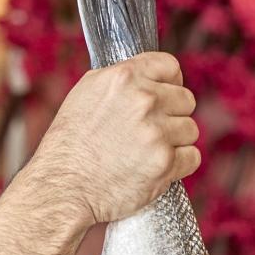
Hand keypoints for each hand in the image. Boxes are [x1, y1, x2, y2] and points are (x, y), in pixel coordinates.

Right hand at [32, 50, 199, 227]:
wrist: (62, 188)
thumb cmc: (69, 145)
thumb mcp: (86, 94)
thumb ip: (120, 80)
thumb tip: (146, 76)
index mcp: (124, 78)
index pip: (170, 66)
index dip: (168, 84)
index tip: (162, 98)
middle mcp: (143, 100)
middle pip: (186, 100)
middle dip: (171, 116)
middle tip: (149, 133)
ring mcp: (156, 132)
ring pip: (190, 130)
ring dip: (175, 142)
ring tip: (147, 153)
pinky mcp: (164, 163)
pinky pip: (192, 157)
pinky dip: (179, 165)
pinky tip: (156, 168)